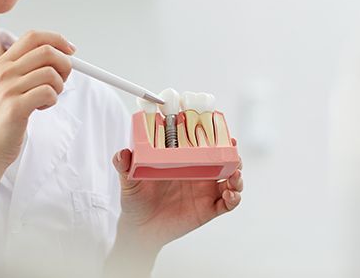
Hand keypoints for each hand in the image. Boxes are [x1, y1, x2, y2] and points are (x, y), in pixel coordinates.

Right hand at [0, 31, 74, 170]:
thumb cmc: (5, 118)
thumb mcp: (12, 86)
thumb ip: (31, 69)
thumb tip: (64, 55)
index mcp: (3, 62)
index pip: (34, 36)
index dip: (57, 40)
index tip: (71, 50)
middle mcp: (4, 71)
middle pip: (47, 51)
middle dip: (65, 65)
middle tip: (61, 82)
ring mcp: (8, 88)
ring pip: (51, 74)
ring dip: (58, 87)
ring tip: (46, 99)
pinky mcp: (15, 107)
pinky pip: (48, 93)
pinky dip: (52, 101)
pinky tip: (40, 108)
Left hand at [112, 139, 243, 250]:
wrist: (139, 229)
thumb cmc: (136, 200)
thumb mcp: (129, 180)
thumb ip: (125, 166)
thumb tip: (122, 153)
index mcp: (184, 161)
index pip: (205, 145)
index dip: (217, 137)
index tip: (222, 131)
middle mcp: (199, 174)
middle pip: (224, 160)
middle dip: (233, 155)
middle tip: (233, 152)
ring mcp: (206, 191)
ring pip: (231, 179)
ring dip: (238, 175)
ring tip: (234, 176)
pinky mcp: (209, 209)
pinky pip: (228, 203)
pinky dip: (234, 197)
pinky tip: (230, 194)